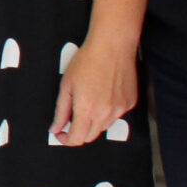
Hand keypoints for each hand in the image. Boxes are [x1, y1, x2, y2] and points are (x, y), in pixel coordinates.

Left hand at [49, 30, 138, 146]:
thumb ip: (61, 111)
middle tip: (72, 117)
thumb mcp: (67, 85)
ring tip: (90, 99)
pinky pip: (116, 115)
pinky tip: (104, 94)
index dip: (66, 139)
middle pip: (90, 136)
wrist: (112, 46)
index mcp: (86, 110)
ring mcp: (120, 109)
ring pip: (104, 126)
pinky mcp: (130, 103)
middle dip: (79, 131)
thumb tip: (56, 128)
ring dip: (94, 121)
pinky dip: (108, 111)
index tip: (61, 134)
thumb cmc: (88, 61)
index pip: (76, 139)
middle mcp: (105, 113)